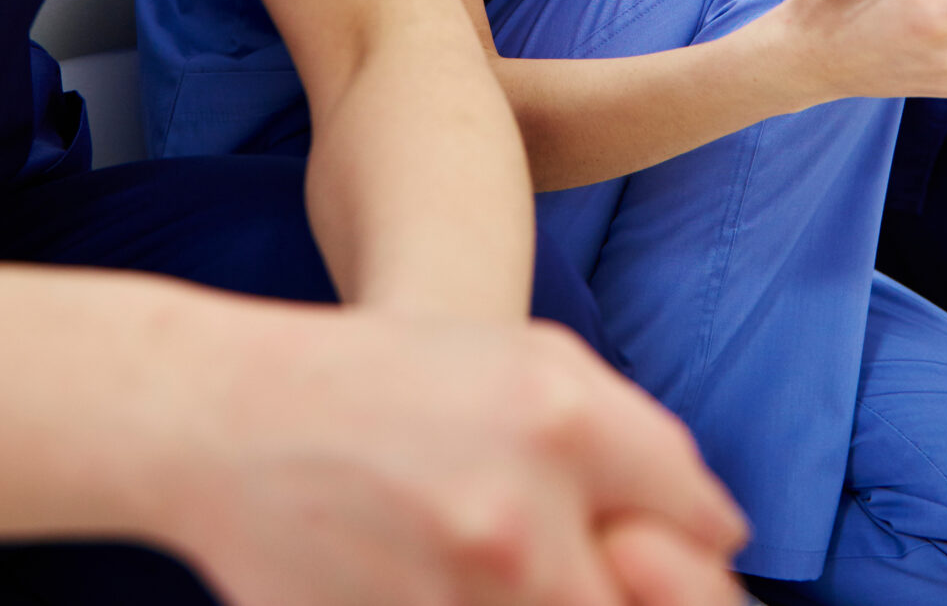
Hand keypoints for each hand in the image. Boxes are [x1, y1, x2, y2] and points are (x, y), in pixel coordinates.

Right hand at [181, 308, 746, 605]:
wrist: (228, 419)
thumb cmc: (391, 378)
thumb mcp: (528, 363)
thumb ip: (635, 443)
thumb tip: (718, 536)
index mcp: (564, 418)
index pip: (699, 520)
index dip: (695, 545)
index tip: (665, 549)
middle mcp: (520, 517)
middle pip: (653, 601)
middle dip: (645, 592)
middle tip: (592, 569)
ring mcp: (459, 592)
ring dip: (552, 597)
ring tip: (493, 555)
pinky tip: (455, 576)